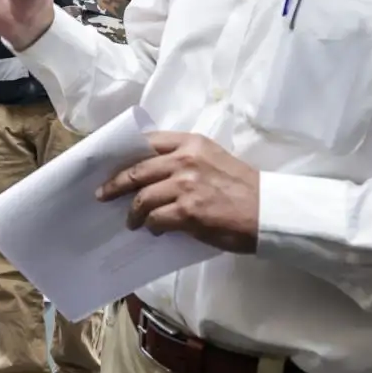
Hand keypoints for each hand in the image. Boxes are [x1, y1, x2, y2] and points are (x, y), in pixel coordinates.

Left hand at [96, 132, 260, 252]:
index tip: (110, 166)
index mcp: (191, 143)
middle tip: (103, 195)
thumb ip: (185, 159)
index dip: (124, 155)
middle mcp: (186, 159)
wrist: (268, 212)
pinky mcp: (188, 211)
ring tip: (131, 221)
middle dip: (115, 184)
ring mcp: (186, 185)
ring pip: (142, 197)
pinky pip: (156, 219)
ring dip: (132, 212)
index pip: (146, 142)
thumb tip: (150, 174)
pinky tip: (153, 230)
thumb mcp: (213, 159)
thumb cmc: (243, 188)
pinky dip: (151, 226)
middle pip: (136, 170)